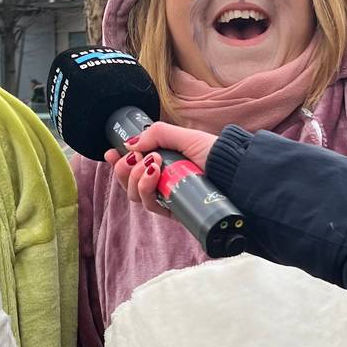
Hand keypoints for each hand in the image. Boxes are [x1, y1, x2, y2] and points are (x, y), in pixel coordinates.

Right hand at [102, 123, 218, 216]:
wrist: (235, 172)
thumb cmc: (215, 154)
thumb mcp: (185, 137)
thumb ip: (157, 134)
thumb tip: (129, 144)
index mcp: (163, 164)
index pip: (133, 167)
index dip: (118, 162)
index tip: (111, 152)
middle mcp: (163, 182)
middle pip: (129, 183)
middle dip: (124, 169)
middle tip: (136, 158)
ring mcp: (167, 198)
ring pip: (135, 195)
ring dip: (135, 177)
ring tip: (151, 164)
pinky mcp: (174, 212)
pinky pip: (150, 206)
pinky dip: (146, 189)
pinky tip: (153, 174)